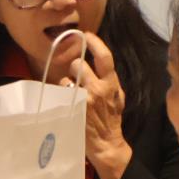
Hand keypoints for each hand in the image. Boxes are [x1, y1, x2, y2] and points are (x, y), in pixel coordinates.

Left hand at [63, 32, 132, 178]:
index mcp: (112, 84)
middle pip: (78, 64)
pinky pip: (61, 92)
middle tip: (75, 73)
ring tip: (71, 92)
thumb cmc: (112, 119)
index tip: (86, 35)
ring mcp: (84, 99)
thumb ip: (109, 80)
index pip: (105, 57)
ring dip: (66, 82)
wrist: (107, 144)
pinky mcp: (72, 108)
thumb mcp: (118, 97)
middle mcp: (98, 89)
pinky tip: (65, 101)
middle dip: (74, 66)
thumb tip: (97, 62)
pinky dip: (61, 94)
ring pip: (66, 78)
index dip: (95, 43)